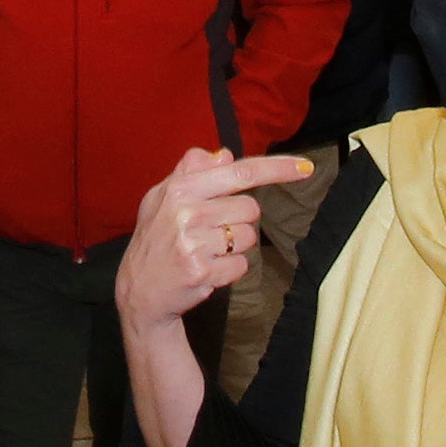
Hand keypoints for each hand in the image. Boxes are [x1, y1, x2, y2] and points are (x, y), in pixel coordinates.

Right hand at [117, 146, 311, 331]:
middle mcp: (188, 213)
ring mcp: (195, 244)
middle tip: (210, 231)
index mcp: (180, 189)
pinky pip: (242, 264)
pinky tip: (207, 269)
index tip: (306, 168)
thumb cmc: (155, 239)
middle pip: (250, 209)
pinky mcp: (204, 272)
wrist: (139, 291)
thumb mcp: (160, 197)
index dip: (277, 169)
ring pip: (248, 237)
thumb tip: (226, 155)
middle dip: (238, 220)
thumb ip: (192, 171)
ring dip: (234, 246)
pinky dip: (230, 268)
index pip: (240, 172)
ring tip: (206, 251)